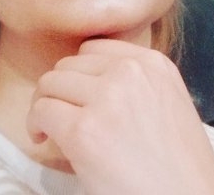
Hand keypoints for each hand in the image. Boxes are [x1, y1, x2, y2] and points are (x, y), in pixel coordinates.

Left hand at [27, 39, 213, 194]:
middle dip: (61, 89)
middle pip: (69, 64)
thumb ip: (134, 81)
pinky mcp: (84, 131)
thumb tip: (86, 81)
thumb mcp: (166, 101)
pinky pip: (42, 111)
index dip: (80, 73)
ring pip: (50, 83)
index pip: (95, 48)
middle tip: (62, 115)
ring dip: (46, 104)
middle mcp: (129, 72)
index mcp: (153, 63)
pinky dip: (35, 125)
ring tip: (50, 128)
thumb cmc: (178, 165)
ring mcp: (106, 99)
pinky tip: (43, 139)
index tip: (78, 95)